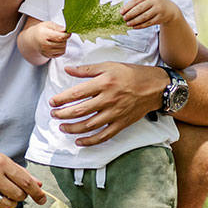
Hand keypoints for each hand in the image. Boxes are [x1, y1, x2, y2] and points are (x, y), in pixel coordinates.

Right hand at [0, 145, 46, 207]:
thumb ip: (19, 172)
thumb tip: (38, 185)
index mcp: (1, 162)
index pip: (26, 182)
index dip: (37, 192)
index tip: (42, 199)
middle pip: (18, 195)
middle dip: (20, 196)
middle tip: (14, 191)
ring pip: (7, 205)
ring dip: (9, 203)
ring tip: (1, 194)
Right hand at [36, 21, 70, 58]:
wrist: (33, 40)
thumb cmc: (41, 31)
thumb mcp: (47, 24)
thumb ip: (57, 27)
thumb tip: (65, 30)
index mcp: (44, 36)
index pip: (59, 37)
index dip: (66, 35)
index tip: (69, 32)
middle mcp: (45, 46)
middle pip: (62, 43)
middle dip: (64, 38)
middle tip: (61, 34)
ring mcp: (47, 52)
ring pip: (63, 49)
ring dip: (64, 44)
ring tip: (58, 39)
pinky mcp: (49, 56)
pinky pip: (61, 53)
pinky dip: (61, 48)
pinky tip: (57, 44)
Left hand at [49, 62, 163, 145]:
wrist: (154, 87)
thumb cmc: (131, 74)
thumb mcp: (109, 66)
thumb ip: (87, 69)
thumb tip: (68, 69)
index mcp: (104, 83)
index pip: (77, 93)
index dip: (62, 99)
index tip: (53, 102)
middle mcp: (108, 99)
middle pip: (80, 111)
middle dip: (64, 114)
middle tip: (54, 115)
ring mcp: (115, 113)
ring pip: (89, 125)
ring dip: (73, 128)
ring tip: (62, 127)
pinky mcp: (121, 123)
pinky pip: (104, 135)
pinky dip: (90, 141)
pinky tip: (79, 141)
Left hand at [121, 0, 181, 29]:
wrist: (170, 9)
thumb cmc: (155, 3)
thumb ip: (138, 2)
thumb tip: (124, 10)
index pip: (136, 0)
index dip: (128, 7)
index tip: (121, 12)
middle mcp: (155, 1)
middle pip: (140, 8)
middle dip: (130, 14)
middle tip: (124, 18)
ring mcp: (158, 9)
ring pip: (144, 17)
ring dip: (135, 21)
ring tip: (128, 24)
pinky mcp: (160, 18)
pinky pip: (148, 23)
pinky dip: (140, 25)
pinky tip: (135, 27)